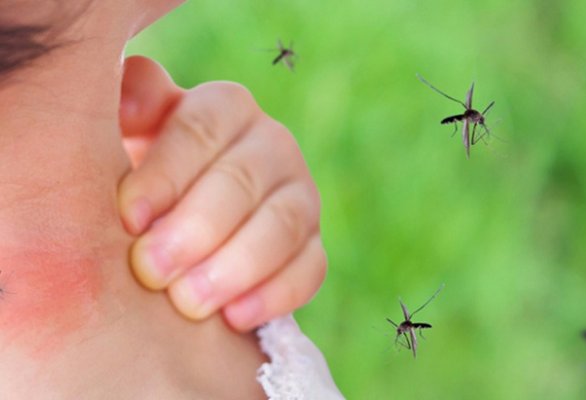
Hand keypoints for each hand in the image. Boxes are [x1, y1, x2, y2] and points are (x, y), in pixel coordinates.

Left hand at [118, 56, 325, 330]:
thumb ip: (133, 105)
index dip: (165, 174)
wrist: (190, 220)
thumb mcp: (134, 133)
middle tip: (150, 270)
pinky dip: (275, 295)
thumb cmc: (155, 177)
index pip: (200, 130)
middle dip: (195, 229)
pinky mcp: (313, 245)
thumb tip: (129, 92)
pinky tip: (235, 318)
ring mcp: (300, 196)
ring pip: (282, 225)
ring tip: (188, 304)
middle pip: (241, 180)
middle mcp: (272, 145)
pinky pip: (310, 268)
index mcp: (225, 108)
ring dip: (235, 266)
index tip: (128, 218)